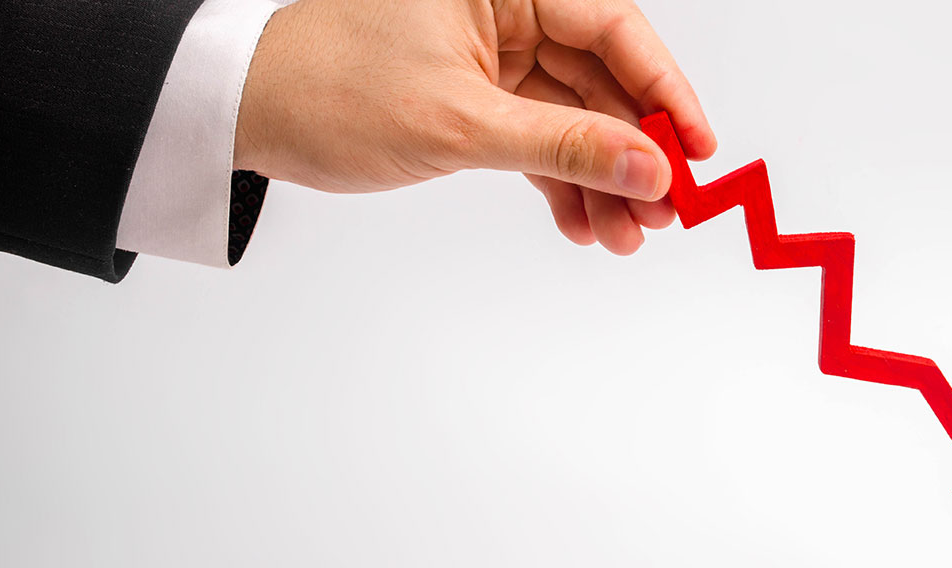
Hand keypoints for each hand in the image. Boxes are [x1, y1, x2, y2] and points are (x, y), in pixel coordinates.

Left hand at [235, 0, 716, 254]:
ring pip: (573, 118)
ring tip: (627, 235)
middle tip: (665, 208)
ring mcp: (494, 57)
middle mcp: (505, 10)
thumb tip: (647, 165)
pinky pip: (538, 139)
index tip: (697, 148)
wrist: (254, 116)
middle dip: (633, 150)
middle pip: (601, 79)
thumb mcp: (459, 122)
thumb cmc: (329, 87)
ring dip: (601, 179)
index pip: (611, 27)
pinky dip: (560, 182)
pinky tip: (584, 224)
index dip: (664, 89)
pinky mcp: (478, 98)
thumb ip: (562, 144)